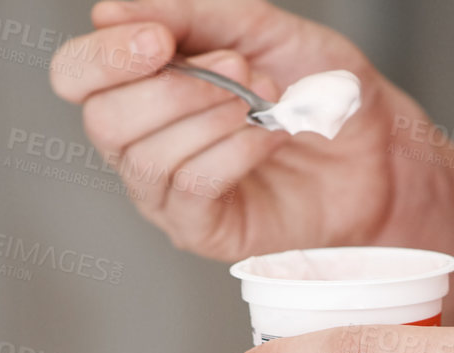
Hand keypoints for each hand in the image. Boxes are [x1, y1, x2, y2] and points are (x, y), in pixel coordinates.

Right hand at [49, 0, 448, 261]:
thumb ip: (188, 15)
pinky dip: (231, 153)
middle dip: (175, 88)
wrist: (377, 149)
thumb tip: (109, 11)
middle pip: (103, 120)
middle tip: (241, 70)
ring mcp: (167, 193)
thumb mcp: (258, 29)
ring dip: (211, 117)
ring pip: (146, 157)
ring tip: (266, 102)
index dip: (105, 57)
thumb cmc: (317, 90)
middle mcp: (141, 142)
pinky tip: (268, 137)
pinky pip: (190, 188)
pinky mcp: (202, 230)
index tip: (159, 40)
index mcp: (141, 86)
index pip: (76, 76)